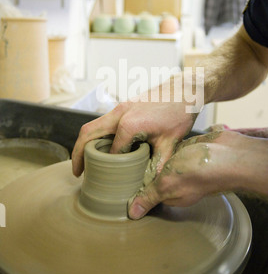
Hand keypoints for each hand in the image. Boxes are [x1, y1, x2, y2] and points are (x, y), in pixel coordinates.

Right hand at [71, 72, 201, 176]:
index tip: (106, 180)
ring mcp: (119, 108)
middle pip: (88, 133)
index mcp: (129, 124)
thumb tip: (153, 185)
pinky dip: (96, 135)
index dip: (109, 168)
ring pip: (93, 126)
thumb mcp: (171, 142)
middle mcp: (119, 114)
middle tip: (76, 173)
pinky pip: (102, 122)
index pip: (111, 152)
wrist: (185, 89)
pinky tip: (101, 148)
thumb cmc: (179, 113)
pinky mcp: (123, 106)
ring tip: (83, 163)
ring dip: (85, 143)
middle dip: (77, 154)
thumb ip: (159, 164)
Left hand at [128, 129, 235, 218]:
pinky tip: (150, 135)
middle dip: (139, 168)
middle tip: (119, 156)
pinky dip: (162, 145)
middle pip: (153, 178)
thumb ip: (150, 196)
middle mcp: (177, 183)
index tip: (115, 175)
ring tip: (130, 143)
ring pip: (161, 163)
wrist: (231, 154)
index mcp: (171, 195)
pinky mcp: (189, 151)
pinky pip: (172, 150)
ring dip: (150, 155)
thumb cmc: (200, 171)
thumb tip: (132, 214)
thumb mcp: (168, 184)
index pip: (146, 193)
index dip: (131, 185)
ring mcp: (184, 167)